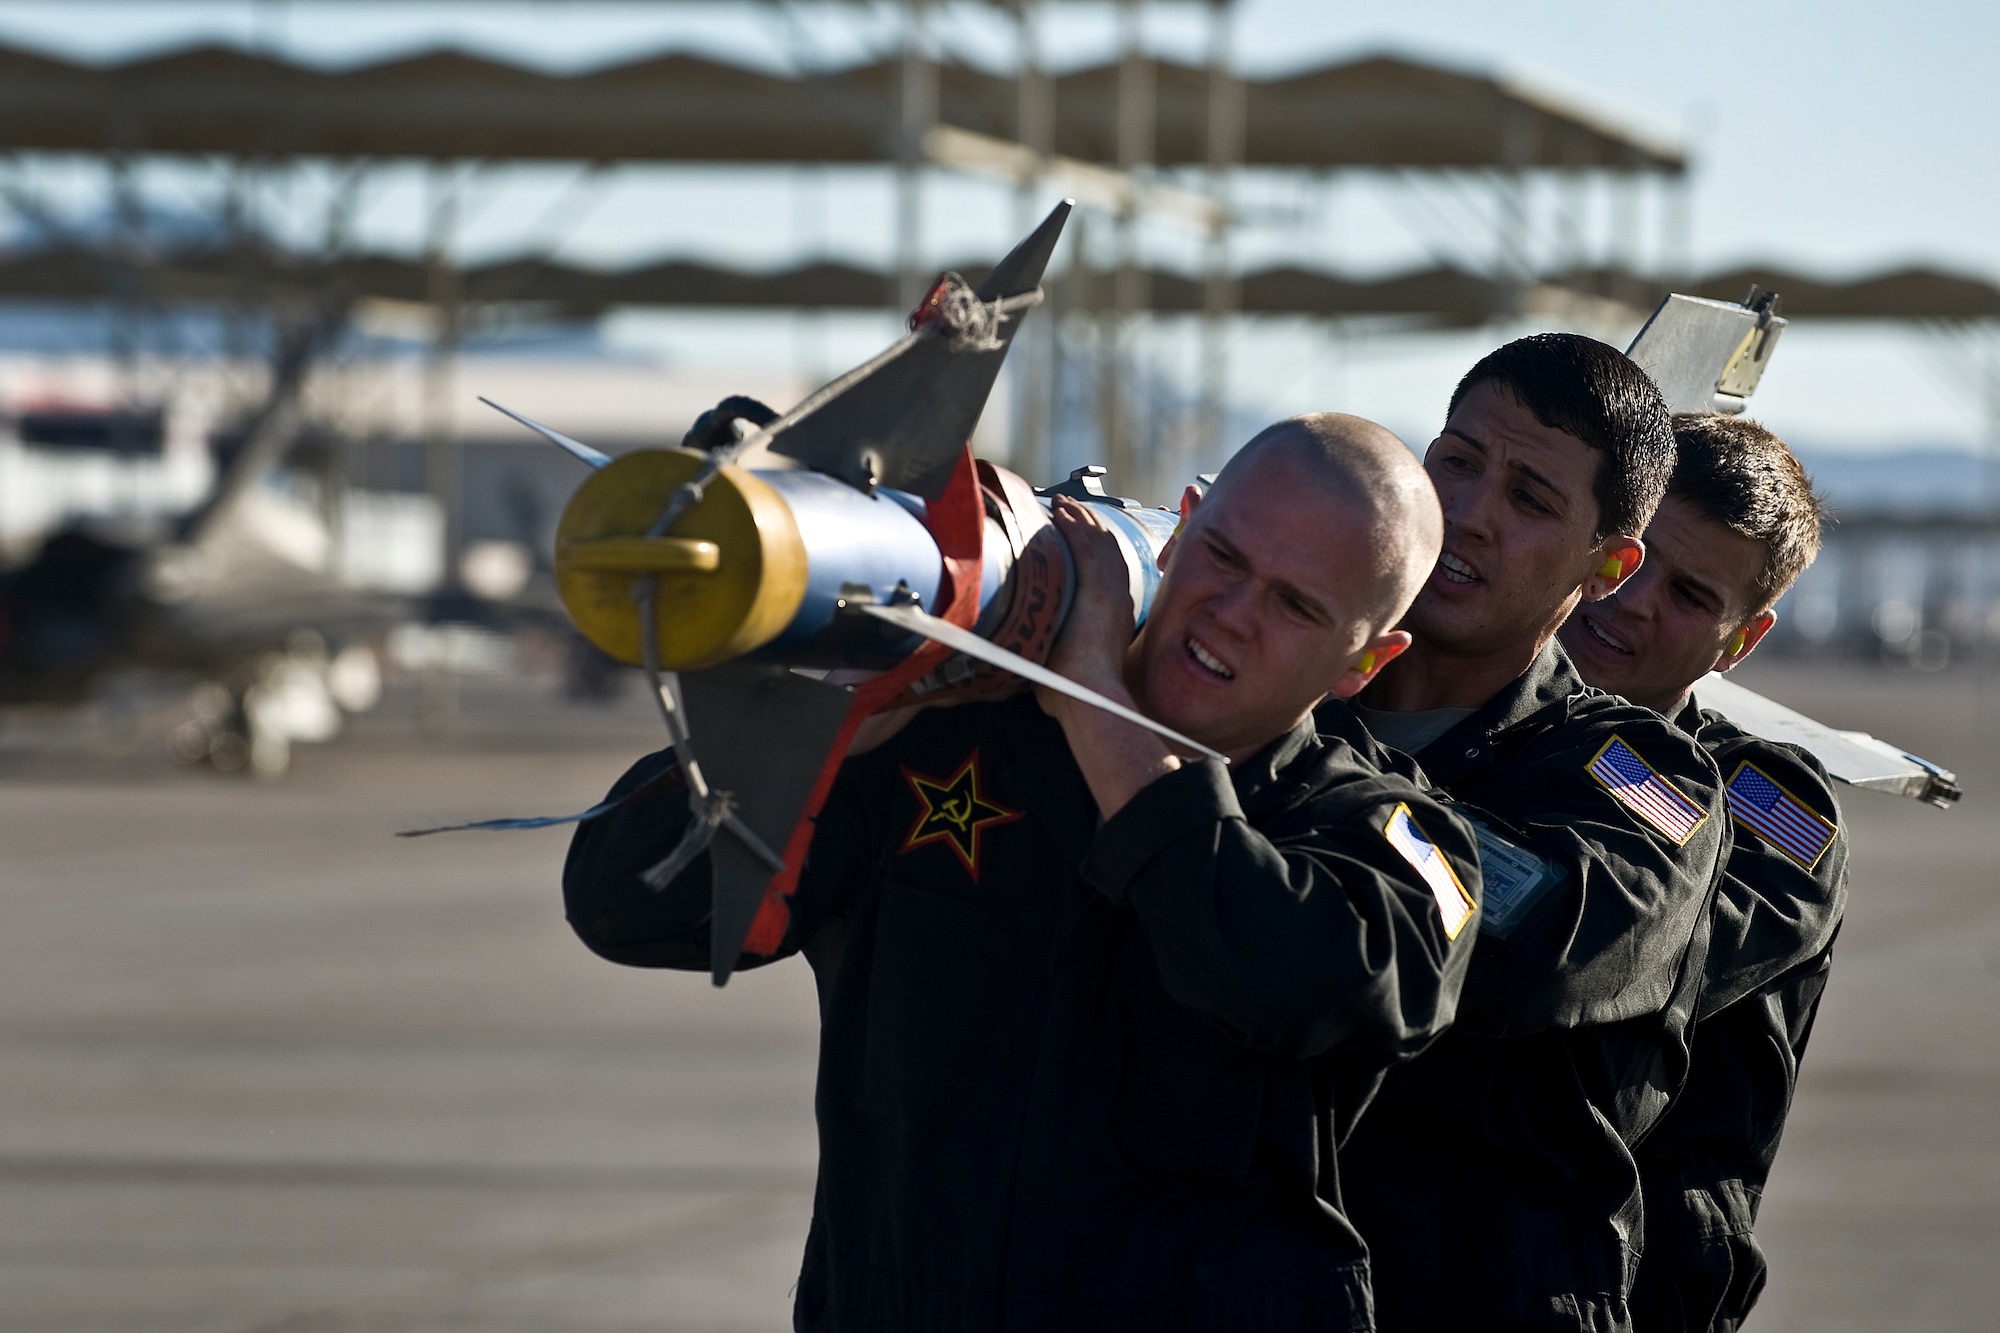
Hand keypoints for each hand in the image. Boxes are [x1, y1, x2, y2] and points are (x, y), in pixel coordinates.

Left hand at [1040, 495, 1138, 708]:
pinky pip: (1087, 549)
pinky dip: (1076, 529)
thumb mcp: (1063, 665)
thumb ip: (1049, 655)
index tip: (1076, 534)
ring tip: (1064, 505)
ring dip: (1081, 521)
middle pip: (1107, 551)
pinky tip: (1062, 515)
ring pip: (1099, 544)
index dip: (1093, 548)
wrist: (1087, 697)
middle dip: (1088, 527)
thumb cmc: (1073, 694)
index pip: (1107, 571)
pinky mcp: (1099, 590)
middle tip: (1070, 509)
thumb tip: (1021, 659)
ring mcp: (1111, 593)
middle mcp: (1118, 599)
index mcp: (1114, 615)